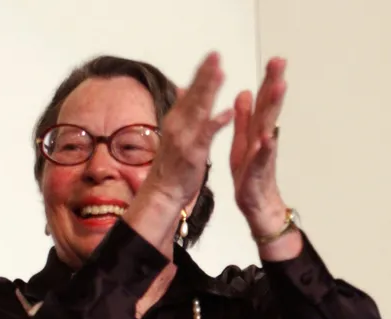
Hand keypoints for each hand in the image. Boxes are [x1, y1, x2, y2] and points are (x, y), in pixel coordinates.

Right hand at [142, 52, 234, 209]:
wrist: (163, 192)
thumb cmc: (173, 166)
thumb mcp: (177, 133)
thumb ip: (182, 110)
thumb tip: (183, 88)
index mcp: (178, 119)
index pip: (191, 91)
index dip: (202, 73)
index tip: (213, 56)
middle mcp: (179, 124)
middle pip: (194, 95)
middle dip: (205, 74)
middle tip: (216, 55)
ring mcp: (185, 138)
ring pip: (199, 109)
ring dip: (209, 90)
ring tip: (220, 73)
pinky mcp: (193, 153)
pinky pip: (206, 135)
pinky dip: (216, 123)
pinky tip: (227, 113)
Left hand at [230, 57, 288, 236]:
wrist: (258, 210)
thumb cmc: (251, 178)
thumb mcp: (243, 143)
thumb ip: (244, 119)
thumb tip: (243, 92)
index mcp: (257, 132)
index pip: (264, 102)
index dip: (269, 80)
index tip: (276, 59)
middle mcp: (263, 142)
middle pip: (270, 109)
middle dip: (274, 85)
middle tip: (280, 64)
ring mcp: (262, 158)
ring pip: (269, 129)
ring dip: (273, 109)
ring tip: (277, 89)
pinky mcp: (257, 175)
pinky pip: (261, 160)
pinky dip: (264, 149)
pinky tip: (267, 137)